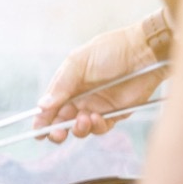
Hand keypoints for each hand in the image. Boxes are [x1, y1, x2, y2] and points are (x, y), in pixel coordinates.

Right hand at [34, 16, 168, 142]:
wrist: (144, 52)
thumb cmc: (110, 50)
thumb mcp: (78, 62)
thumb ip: (61, 85)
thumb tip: (42, 105)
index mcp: (68, 84)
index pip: (50, 106)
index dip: (43, 120)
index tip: (38, 131)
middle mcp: (80, 97)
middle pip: (62, 121)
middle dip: (57, 130)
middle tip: (57, 134)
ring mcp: (97, 107)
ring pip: (80, 128)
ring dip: (78, 129)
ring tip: (83, 120)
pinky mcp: (114, 114)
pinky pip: (100, 128)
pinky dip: (96, 127)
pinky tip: (98, 117)